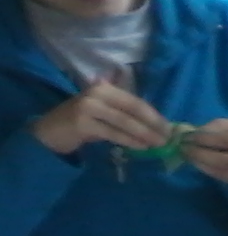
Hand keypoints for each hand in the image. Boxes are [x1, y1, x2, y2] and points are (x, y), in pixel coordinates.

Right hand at [30, 77, 167, 155]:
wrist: (51, 131)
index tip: (169, 127)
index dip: (154, 114)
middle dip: (153, 124)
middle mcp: (97, 93)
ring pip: (124, 122)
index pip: (135, 101)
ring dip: (144, 134)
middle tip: (168, 137)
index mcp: (105, 88)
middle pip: (133, 109)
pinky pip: (113, 133)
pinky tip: (141, 147)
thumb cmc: (83, 122)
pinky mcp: (83, 123)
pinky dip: (129, 140)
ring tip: (159, 144)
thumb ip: (125, 112)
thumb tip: (156, 123)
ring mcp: (88, 107)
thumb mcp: (104, 111)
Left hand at [183, 118, 227, 184]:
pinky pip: (218, 177)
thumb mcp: (227, 125)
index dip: (205, 138)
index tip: (188, 136)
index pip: (226, 140)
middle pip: (222, 160)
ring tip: (186, 154)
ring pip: (218, 170)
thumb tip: (195, 135)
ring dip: (199, 162)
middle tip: (183, 148)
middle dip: (199, 154)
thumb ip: (214, 128)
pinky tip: (195, 162)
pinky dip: (204, 169)